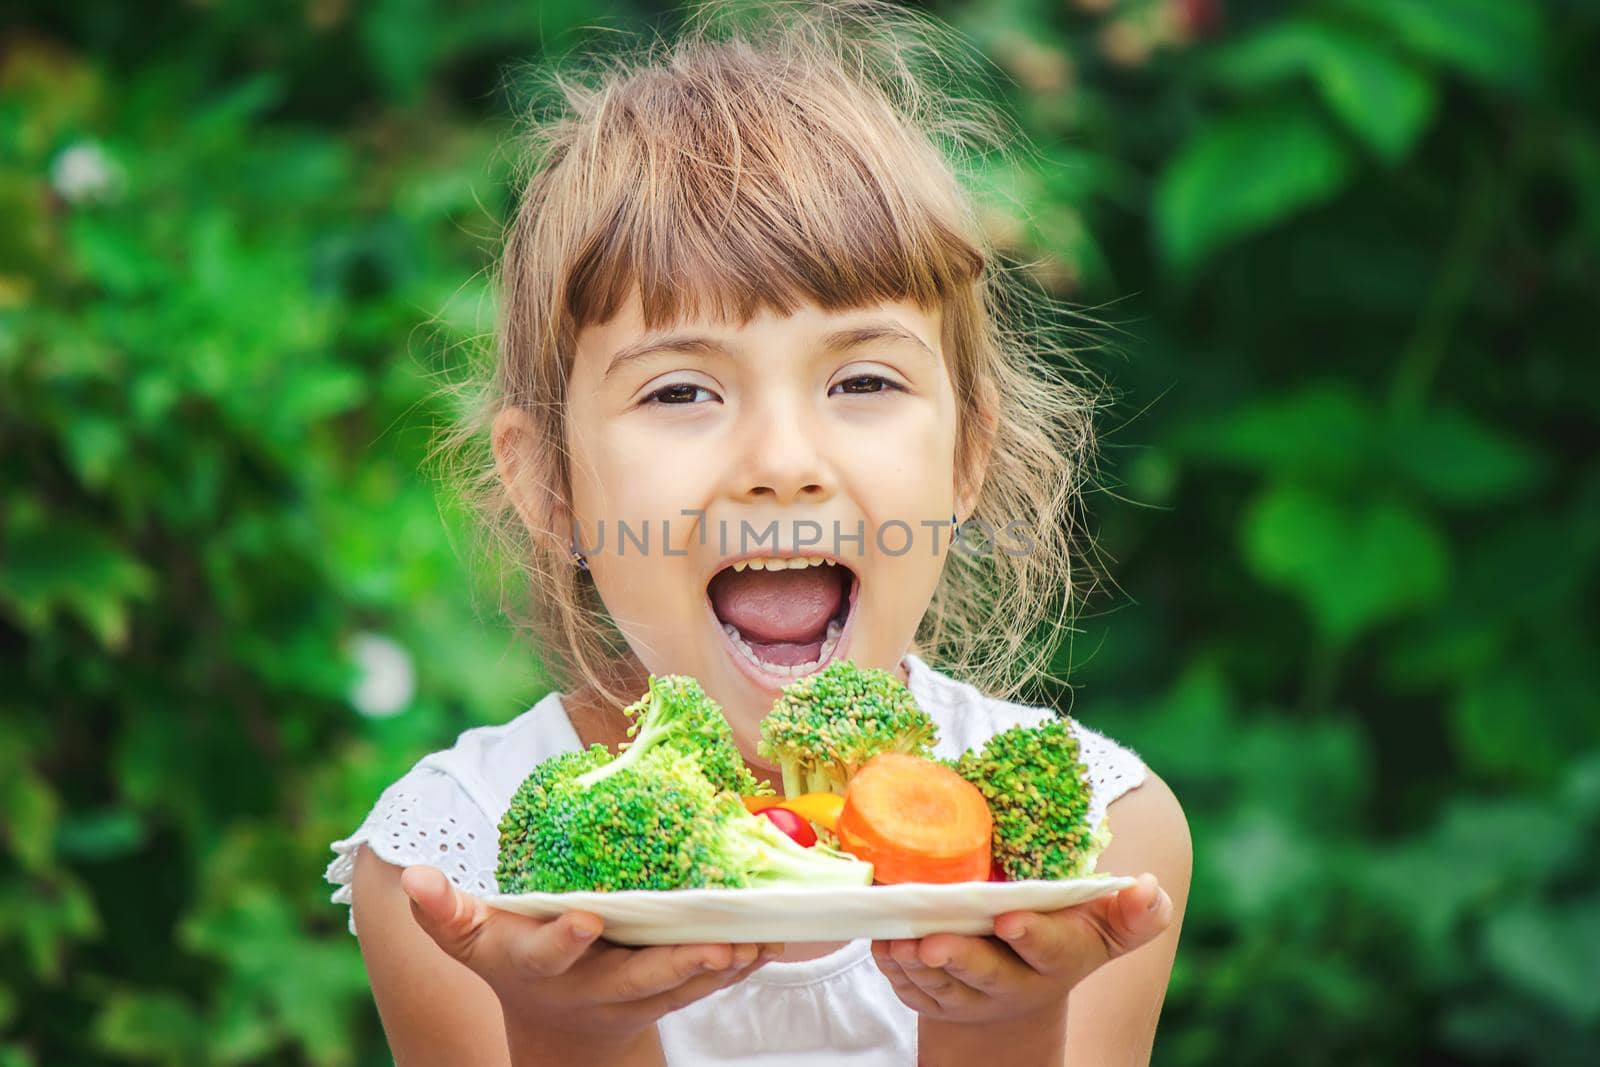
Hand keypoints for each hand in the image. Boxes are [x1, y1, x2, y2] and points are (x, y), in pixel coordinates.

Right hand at [400, 866, 782, 1049]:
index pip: (552, 955)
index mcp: (543, 967)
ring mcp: (637, 996)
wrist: (557, 1027)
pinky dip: (741, 963)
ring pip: (684, 986)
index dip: (566, 939)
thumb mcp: (472, 940)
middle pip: (638, 981)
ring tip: (755, 940)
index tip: (586, 918)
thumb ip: (444, 910)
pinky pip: (710, 982)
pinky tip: (771, 938)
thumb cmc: (513, 961)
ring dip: (722, 966)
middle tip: (713, 944)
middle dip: (674, 965)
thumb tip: (410, 873)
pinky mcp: (670, 994)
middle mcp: (594, 988)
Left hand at [870, 873, 1173, 1024]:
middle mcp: (1015, 983)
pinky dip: (894, 966)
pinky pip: (910, 987)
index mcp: (1058, 958)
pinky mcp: (935, 999)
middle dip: (961, 959)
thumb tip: (1148, 886)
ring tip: (898, 940)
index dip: (1031, 935)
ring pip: (941, 985)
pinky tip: (883, 942)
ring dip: (916, 964)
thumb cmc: (1061, 935)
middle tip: (933, 941)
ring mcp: (971, 996)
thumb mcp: (1101, 925)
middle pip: (986, 975)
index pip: (1049, 949)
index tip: (1010, 917)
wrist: (1020, 982)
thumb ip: (1134, 912)